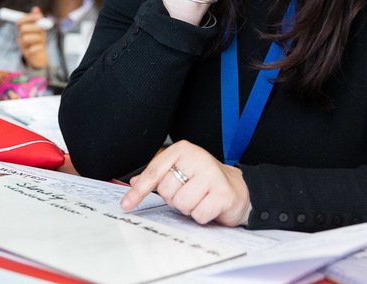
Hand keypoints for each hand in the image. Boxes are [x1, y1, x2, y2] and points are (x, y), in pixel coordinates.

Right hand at [17, 7, 47, 68]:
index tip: (40, 16)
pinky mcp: (27, 54)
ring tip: (42, 39)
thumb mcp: (40, 28)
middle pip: (23, 29)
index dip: (29, 17)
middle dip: (35, 27)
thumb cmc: (39, 40)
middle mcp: (20, 37)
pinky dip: (38, 47)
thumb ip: (37, 19)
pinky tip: (41, 46)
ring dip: (37, 37)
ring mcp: (22, 46)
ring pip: (26, 38)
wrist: (39, 56)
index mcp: (21, 30)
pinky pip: (31, 49)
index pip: (19, 21)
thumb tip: (36, 8)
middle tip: (43, 29)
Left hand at [120, 140, 250, 226]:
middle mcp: (197, 158)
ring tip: (200, 199)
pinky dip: (201, 216)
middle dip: (175, 199)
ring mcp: (211, 174)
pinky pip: (198, 214)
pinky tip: (210, 206)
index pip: (154, 172)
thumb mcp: (181, 173)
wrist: (240, 189)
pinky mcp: (223, 193)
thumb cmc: (205, 182)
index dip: (139, 191)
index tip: (127, 204)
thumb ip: (158, 177)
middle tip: (190, 193)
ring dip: (189, 208)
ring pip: (181, 204)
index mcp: (182, 150)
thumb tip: (135, 182)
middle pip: (167, 191)